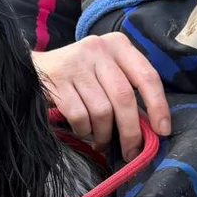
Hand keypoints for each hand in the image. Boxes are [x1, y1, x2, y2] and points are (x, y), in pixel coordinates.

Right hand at [32, 33, 169, 160]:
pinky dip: (84, 130)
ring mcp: (75, 63)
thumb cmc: (80, 75)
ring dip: (104, 134)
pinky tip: (83, 131)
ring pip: (101, 110)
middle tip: (131, 152)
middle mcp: (98, 49)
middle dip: (131, 131)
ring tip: (101, 142)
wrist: (34, 68)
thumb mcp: (106, 69)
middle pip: (123, 97)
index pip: (147, 76)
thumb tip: (151, 127)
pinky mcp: (56, 79)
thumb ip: (127, 89)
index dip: (158, 106)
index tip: (162, 131)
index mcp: (118, 44)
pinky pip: (79, 115)